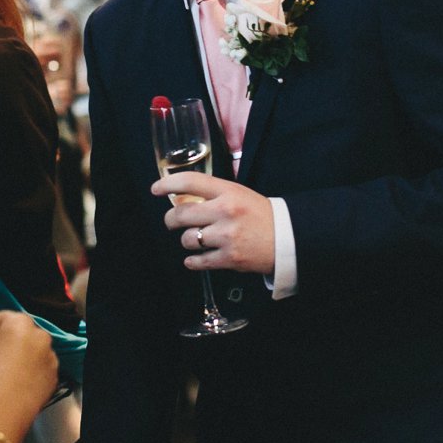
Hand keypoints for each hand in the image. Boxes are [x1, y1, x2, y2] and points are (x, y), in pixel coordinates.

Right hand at [0, 311, 56, 396]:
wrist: (7, 404)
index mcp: (19, 322)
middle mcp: (39, 334)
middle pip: (17, 336)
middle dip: (3, 346)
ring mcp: (50, 356)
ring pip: (30, 354)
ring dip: (18, 360)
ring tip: (3, 375)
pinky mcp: (54, 375)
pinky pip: (38, 371)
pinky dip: (28, 375)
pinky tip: (15, 385)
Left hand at [153, 172, 274, 275]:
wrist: (286, 238)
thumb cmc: (260, 214)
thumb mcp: (239, 194)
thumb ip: (213, 194)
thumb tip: (183, 199)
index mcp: (228, 191)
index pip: (190, 182)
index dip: (168, 184)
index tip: (156, 188)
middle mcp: (225, 212)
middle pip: (180, 214)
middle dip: (170, 220)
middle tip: (171, 221)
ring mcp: (226, 236)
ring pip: (188, 239)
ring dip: (187, 240)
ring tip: (195, 239)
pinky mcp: (229, 258)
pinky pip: (198, 261)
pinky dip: (192, 261)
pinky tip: (195, 258)